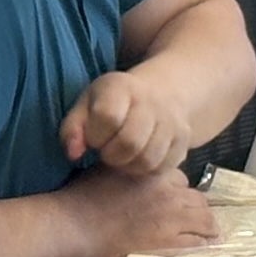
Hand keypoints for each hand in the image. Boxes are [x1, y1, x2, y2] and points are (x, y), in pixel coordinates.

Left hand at [60, 70, 195, 178]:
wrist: (162, 93)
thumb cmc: (113, 102)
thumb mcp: (86, 105)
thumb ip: (72, 128)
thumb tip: (73, 154)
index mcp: (122, 86)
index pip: (108, 117)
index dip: (94, 136)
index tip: (93, 137)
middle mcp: (152, 101)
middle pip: (130, 143)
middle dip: (111, 155)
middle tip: (106, 150)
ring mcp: (172, 122)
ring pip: (147, 160)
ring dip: (127, 165)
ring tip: (120, 155)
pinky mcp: (183, 141)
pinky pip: (161, 168)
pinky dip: (144, 170)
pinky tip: (136, 158)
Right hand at [71, 163, 221, 256]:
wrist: (74, 226)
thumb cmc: (82, 197)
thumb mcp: (108, 170)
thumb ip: (130, 169)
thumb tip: (134, 170)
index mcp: (154, 173)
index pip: (181, 180)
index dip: (178, 191)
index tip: (174, 201)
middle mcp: (168, 193)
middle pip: (197, 199)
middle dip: (197, 209)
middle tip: (195, 220)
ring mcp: (171, 219)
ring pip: (205, 220)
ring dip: (207, 227)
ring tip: (209, 235)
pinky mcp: (169, 244)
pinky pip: (198, 244)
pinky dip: (203, 245)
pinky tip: (204, 248)